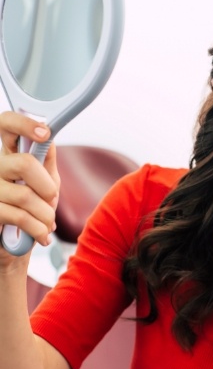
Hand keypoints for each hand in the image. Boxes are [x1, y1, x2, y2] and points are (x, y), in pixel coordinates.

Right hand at [0, 111, 59, 258]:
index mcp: (7, 154)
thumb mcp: (44, 182)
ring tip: (47, 223)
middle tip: (51, 199)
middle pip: (24, 163)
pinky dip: (38, 228)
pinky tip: (41, 235)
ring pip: (25, 195)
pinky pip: (19, 216)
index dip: (23, 124)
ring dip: (45, 215)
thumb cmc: (29, 208)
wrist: (14, 245)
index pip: (5, 124)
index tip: (44, 133)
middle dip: (46, 186)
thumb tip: (49, 135)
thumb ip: (45, 159)